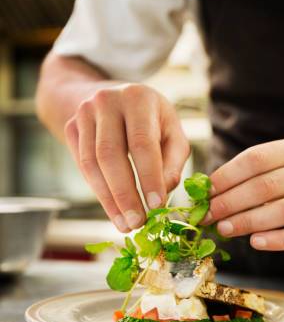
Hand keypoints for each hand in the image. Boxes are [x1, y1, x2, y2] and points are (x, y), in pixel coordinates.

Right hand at [64, 83, 189, 232]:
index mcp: (138, 98)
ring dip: (109, 199)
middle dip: (124, 194)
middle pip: (111, 155)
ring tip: (125, 224)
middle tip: (137, 223)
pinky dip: (98, 191)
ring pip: (92, 163)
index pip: (142, 143)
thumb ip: (174, 161)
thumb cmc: (153, 120)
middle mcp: (107, 101)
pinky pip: (82, 165)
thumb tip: (165, 189)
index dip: (149, 177)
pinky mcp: (71, 127)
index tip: (156, 205)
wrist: (114, 97)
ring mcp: (84, 113)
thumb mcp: (173, 132)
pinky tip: (113, 210)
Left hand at [204, 137, 283, 250]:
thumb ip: (252, 175)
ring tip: (224, 229)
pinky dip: (278, 241)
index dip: (227, 175)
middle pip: (267, 185)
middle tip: (208, 215)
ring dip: (249, 221)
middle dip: (232, 202)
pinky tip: (255, 243)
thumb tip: (209, 192)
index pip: (257, 158)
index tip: (206, 192)